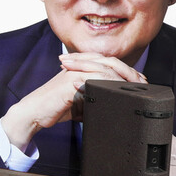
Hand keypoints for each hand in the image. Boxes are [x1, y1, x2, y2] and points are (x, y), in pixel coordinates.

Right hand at [0, 52, 146, 150]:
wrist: (33, 113)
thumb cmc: (54, 107)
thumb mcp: (80, 101)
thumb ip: (95, 96)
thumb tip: (117, 102)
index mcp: (81, 67)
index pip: (108, 63)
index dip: (126, 70)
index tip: (140, 81)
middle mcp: (78, 66)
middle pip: (110, 62)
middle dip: (129, 72)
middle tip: (142, 83)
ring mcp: (74, 72)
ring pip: (105, 68)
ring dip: (123, 78)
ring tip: (135, 87)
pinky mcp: (70, 82)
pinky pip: (95, 79)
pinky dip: (110, 84)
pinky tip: (119, 91)